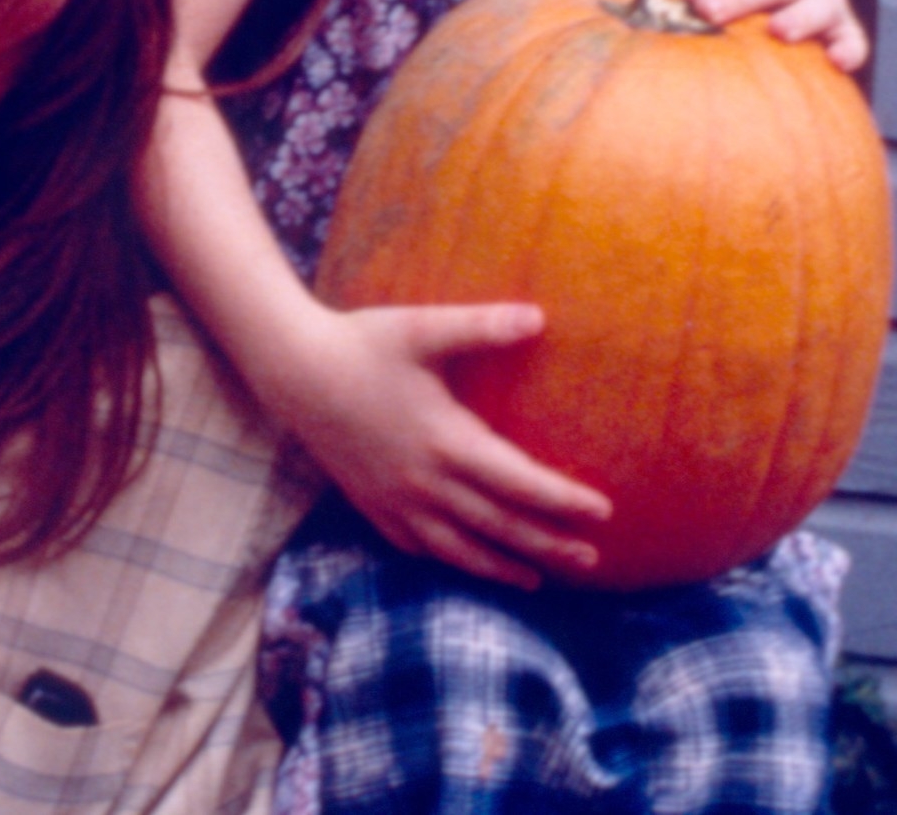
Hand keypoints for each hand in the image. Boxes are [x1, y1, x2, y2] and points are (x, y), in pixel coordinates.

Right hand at [265, 297, 609, 588]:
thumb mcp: (422, 328)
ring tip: (540, 578)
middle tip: (591, 559)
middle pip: (499, 525)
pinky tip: (469, 563)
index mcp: (446, 440)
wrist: (293, 371)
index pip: (519, 483)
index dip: (563, 500)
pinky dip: (452, 560)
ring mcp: (395, 500)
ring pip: (460, 548)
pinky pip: (419, 546)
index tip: (603, 512)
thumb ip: (482, 327)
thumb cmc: (361, 343)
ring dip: (503, 566)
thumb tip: (540, 317)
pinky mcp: (371, 505)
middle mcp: (424, 481)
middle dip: (548, 544)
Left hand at [590, 0, 868, 74]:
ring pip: (820, 2)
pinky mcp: (844, 39)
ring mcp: (822, 5)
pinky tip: (837, 62)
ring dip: (801, 15)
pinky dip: (850, 47)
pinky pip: (854, 41)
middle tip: (710, 12)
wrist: (778, 44)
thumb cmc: (723, 8)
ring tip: (778, 31)